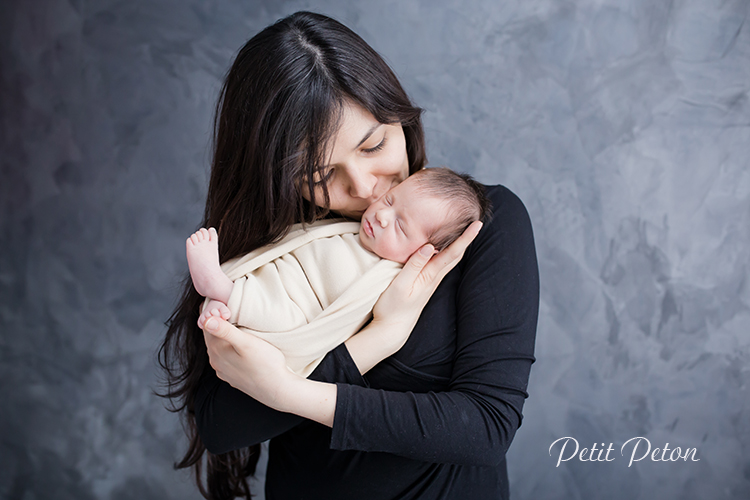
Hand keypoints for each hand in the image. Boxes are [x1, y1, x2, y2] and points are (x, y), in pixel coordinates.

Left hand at [202, 317, 292, 409]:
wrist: (278, 390)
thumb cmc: (266, 364)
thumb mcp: (247, 343)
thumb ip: (225, 331)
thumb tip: (206, 320)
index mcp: (216, 350)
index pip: (206, 324)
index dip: (214, 310)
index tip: (226, 303)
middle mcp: (216, 361)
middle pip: (210, 335)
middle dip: (217, 321)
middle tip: (230, 309)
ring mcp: (223, 370)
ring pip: (218, 346)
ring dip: (223, 334)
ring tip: (237, 323)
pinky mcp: (232, 376)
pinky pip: (225, 357)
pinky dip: (229, 347)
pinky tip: (240, 344)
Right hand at [346, 221, 482, 372]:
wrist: (392, 329)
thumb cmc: (392, 308)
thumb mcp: (400, 284)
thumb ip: (414, 265)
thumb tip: (429, 246)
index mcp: (430, 276)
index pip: (452, 253)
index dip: (465, 238)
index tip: (477, 224)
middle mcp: (434, 278)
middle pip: (455, 255)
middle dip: (467, 239)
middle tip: (477, 223)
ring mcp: (430, 282)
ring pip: (449, 260)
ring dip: (459, 245)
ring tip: (465, 232)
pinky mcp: (425, 285)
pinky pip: (441, 265)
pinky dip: (447, 253)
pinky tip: (444, 249)